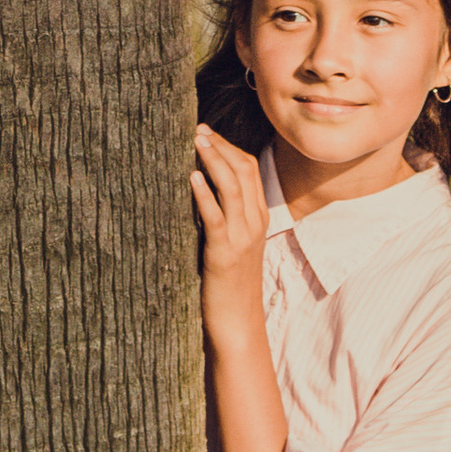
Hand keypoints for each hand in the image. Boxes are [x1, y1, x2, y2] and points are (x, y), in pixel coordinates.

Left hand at [191, 125, 268, 349]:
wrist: (237, 323)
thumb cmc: (229, 284)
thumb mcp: (234, 244)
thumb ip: (225, 217)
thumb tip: (200, 190)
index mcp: (258, 218)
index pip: (251, 170)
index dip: (230, 147)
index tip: (208, 132)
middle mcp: (254, 223)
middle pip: (245, 171)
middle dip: (221, 146)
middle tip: (198, 128)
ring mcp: (242, 237)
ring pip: (233, 187)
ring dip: (214, 160)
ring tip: (196, 141)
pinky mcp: (224, 253)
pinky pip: (216, 217)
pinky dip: (205, 194)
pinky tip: (192, 177)